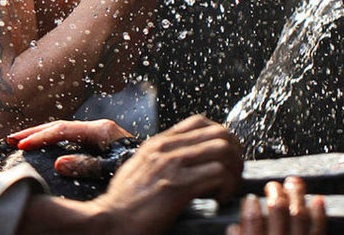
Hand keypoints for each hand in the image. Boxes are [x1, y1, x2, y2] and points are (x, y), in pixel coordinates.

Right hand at [6, 119, 132, 177]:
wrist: (158, 167)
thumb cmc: (139, 168)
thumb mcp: (113, 167)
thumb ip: (87, 165)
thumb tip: (59, 162)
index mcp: (101, 130)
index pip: (63, 129)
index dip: (40, 136)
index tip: (20, 144)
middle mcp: (99, 128)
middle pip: (60, 125)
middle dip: (35, 131)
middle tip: (10, 138)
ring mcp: (99, 134)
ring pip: (64, 130)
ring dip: (42, 134)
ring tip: (21, 140)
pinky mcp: (99, 142)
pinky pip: (71, 137)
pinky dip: (53, 139)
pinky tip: (44, 147)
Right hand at [89, 115, 244, 234]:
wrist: (108, 222)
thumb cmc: (122, 203)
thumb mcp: (139, 168)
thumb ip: (160, 157)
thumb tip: (182, 157)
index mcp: (159, 143)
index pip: (200, 122)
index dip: (221, 137)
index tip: (224, 157)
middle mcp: (167, 148)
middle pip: (219, 132)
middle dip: (235, 153)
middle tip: (233, 174)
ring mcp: (172, 165)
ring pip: (223, 149)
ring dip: (234, 169)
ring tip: (228, 187)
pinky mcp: (177, 186)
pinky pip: (217, 173)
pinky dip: (227, 186)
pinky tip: (219, 199)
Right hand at [228, 177, 326, 234]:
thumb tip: (234, 227)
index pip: (253, 220)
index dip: (251, 206)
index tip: (250, 199)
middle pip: (278, 210)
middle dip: (275, 192)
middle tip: (272, 186)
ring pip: (299, 215)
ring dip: (297, 195)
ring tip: (293, 183)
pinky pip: (318, 230)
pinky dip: (319, 213)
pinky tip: (318, 200)